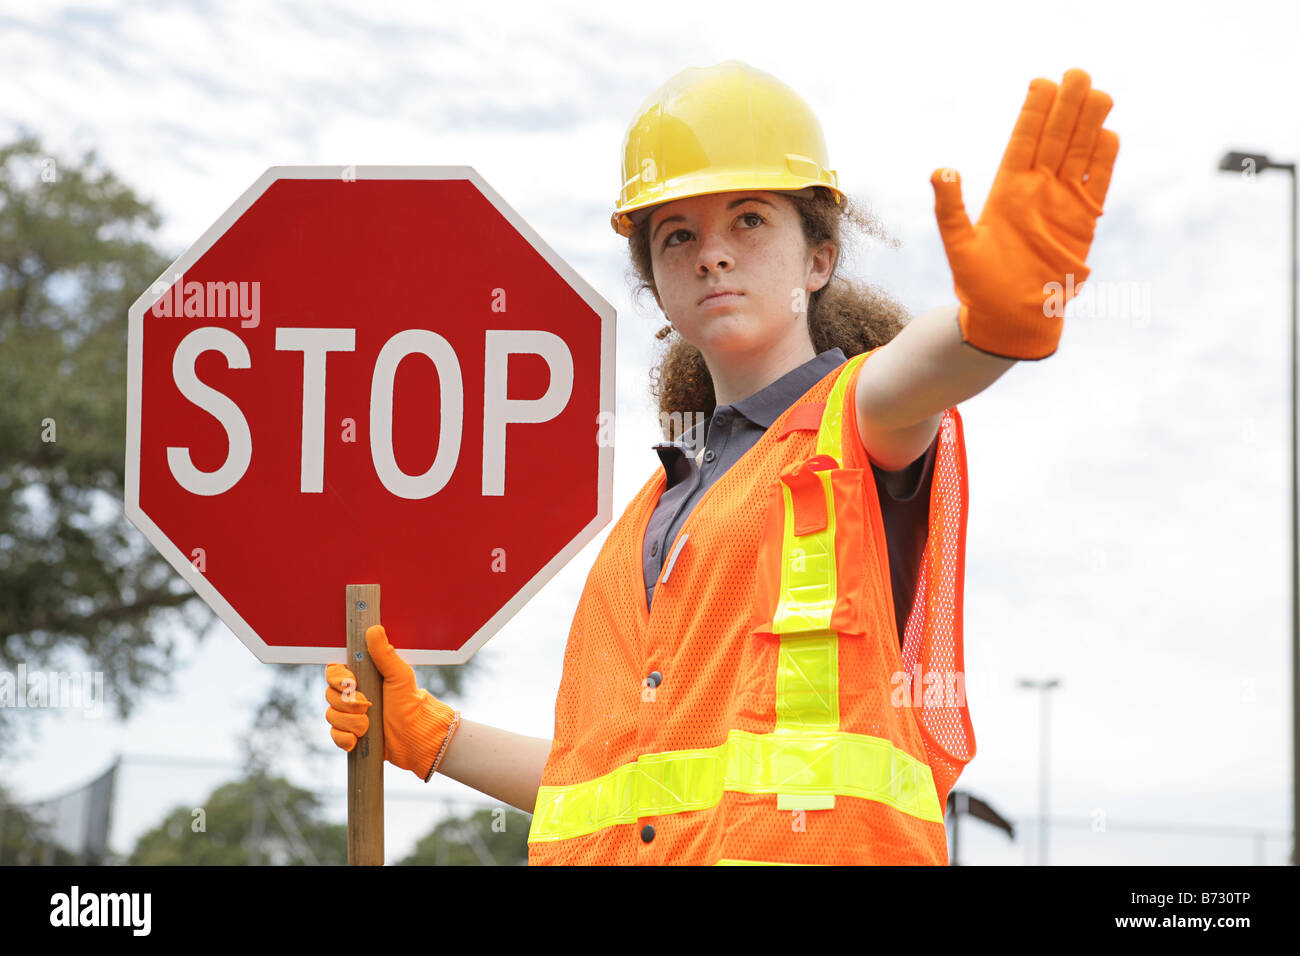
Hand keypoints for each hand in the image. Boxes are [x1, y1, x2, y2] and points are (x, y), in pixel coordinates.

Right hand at [324, 624, 457, 780]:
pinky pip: (335, 735)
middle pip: (330, 695)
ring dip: (351, 722)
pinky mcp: (350, 735)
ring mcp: (350, 715)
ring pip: (332, 716)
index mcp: (362, 677)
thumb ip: (385, 654)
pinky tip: (358, 739)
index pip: (333, 672)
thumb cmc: (409, 702)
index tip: (351, 683)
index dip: (337, 679)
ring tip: (369, 725)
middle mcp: (352, 695)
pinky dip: (346, 738)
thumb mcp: (399, 675)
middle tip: (368, 705)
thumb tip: (374, 629)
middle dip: (348, 704)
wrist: (415, 736)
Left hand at [930, 68, 1119, 359]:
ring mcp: (1062, 204)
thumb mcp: (958, 245)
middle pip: (1056, 140)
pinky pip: (1097, 185)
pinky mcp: (1083, 223)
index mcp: (1007, 191)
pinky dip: (1103, 162)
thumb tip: (940, 170)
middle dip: (1066, 107)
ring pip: (1080, 155)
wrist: (1010, 319)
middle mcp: (1037, 192)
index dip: (1033, 113)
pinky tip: (1108, 134)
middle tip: (1078, 74)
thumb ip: (950, 209)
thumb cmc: (979, 287)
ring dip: (1089, 125)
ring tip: (1098, 94)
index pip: (1023, 142)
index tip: (1042, 83)